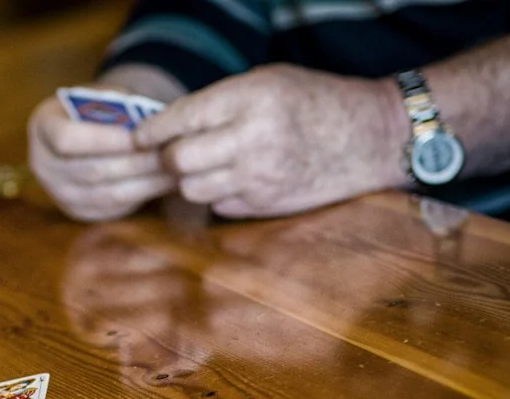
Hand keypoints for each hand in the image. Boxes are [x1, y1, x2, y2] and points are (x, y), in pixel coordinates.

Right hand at [29, 91, 176, 221]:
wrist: (87, 130)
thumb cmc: (99, 108)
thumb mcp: (103, 96)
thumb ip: (120, 108)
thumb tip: (154, 124)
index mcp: (42, 127)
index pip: (66, 139)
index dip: (105, 139)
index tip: (141, 136)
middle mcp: (42, 165)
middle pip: (90, 170)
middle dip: (136, 163)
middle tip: (172, 155)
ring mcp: (58, 193)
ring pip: (106, 194)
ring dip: (145, 183)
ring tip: (175, 170)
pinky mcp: (78, 212)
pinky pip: (114, 208)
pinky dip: (143, 196)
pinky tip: (166, 183)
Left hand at [135, 64, 407, 217]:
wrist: (369, 137)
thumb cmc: (314, 102)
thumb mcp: (268, 82)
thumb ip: (219, 102)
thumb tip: (167, 126)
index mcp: (251, 99)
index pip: (181, 119)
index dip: (152, 131)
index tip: (140, 136)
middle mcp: (252, 139)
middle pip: (179, 161)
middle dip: (169, 158)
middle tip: (173, 152)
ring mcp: (259, 177)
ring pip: (192, 189)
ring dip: (190, 180)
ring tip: (206, 165)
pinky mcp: (266, 205)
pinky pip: (217, 205)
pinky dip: (216, 195)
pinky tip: (233, 180)